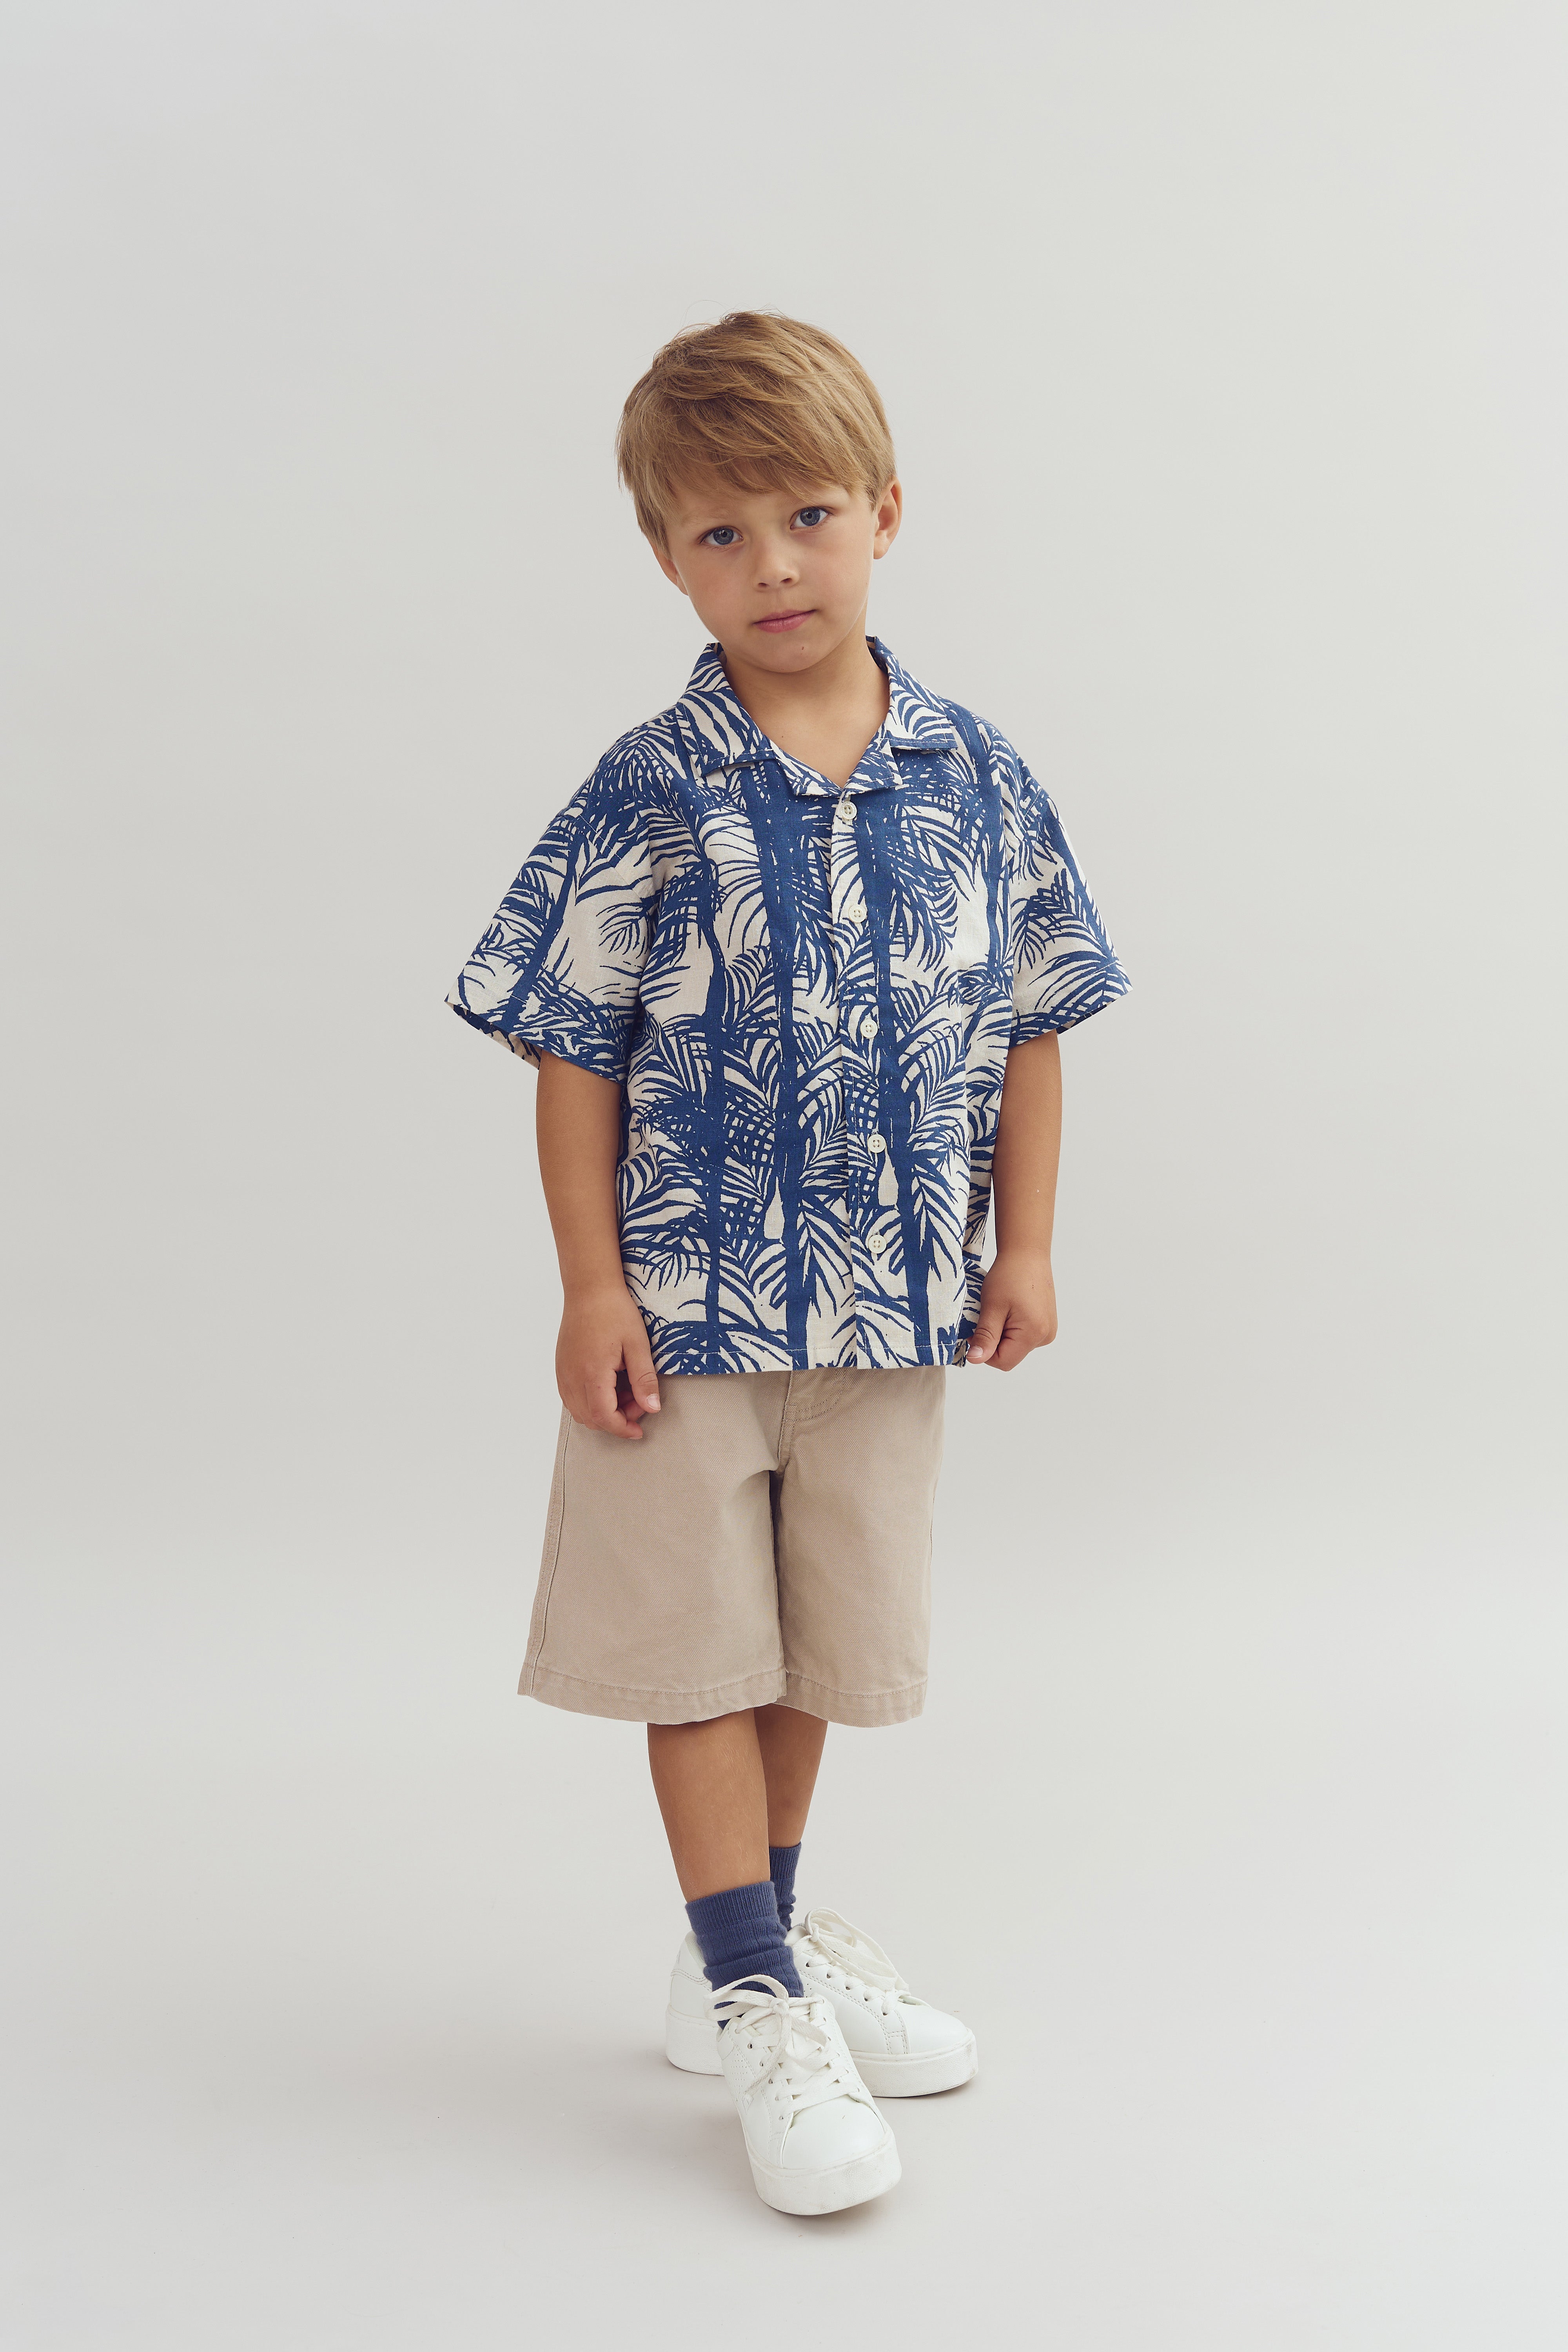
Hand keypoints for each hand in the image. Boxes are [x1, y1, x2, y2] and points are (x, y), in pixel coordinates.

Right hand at [556, 1282, 660, 1438]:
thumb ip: (644, 1379)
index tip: (638, 1431)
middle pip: (590, 1418)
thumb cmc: (614, 1312)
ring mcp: (563, 1373)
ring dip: (603, 1412)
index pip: (603, 1417)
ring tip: (625, 1391)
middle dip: (616, 1420)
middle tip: (638, 1402)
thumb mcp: (638, 1344)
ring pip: (579, 1411)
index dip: (622, 1429)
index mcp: (593, 1373)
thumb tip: (652, 1408)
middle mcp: (572, 1377)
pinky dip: (590, 1401)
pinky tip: (609, 1384)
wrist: (589, 1289)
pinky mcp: (561, 1367)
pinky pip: (571, 1397)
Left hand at [966, 1248, 1057, 1368]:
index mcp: (1034, 1334)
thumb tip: (975, 1360)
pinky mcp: (1046, 1324)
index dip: (984, 1349)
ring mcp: (1048, 1330)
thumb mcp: (992, 1307)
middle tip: (990, 1314)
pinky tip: (1011, 1309)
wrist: (1027, 1253)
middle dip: (994, 1340)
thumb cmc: (1009, 1275)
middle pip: (1010, 1355)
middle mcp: (1045, 1336)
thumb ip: (985, 1336)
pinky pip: (1023, 1336)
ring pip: (1015, 1346)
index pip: (1003, 1362)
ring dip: (1002, 1333)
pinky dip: (1011, 1328)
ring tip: (1002, 1309)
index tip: (978, 1327)